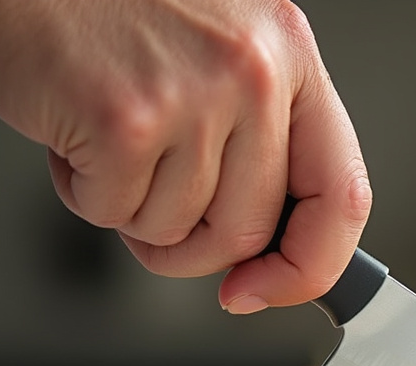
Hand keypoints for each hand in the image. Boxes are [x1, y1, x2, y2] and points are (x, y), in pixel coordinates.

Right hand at [0, 0, 371, 312]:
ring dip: (130, 208)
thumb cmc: (104, 11)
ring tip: (108, 138)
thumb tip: (273, 248)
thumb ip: (258, 139)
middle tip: (151, 207)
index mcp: (290, 54)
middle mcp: (254, 70)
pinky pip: (114, 215)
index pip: (342, 194)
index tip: (271, 288)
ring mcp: (193, 95)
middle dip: (192, 247)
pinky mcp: (125, 121)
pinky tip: (74, 130)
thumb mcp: (218, 54)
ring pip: (178, 231)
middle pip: (249, 231)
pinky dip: (82, 191)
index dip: (309, 265)